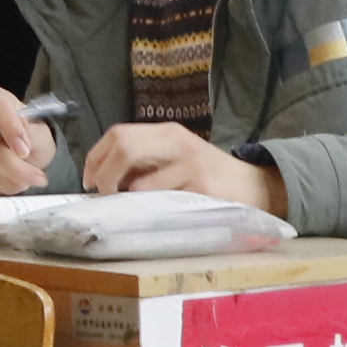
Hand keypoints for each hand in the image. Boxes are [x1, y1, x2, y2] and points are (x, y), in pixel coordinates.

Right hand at [0, 87, 58, 196]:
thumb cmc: (30, 140)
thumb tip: (22, 143)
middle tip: (35, 179)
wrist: (20, 154)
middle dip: (14, 169)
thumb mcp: (41, 135)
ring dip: (4, 182)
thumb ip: (33, 135)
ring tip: (20, 184)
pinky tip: (0, 184)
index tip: (24, 151)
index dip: (10, 128)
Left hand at [83, 122, 284, 214]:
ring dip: (127, 198)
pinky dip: (151, 209)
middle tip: (101, 195)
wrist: (258, 186)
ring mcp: (191, 165)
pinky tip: (154, 214)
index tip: (88, 180)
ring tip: (128, 208)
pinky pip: (165, 201)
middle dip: (103, 174)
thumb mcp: (176, 157)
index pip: (117, 134)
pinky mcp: (203, 190)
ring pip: (141, 180)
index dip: (95, 157)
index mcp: (166, 132)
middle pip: (123, 147)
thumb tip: (101, 176)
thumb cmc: (208, 175)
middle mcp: (177, 142)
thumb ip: (145, 160)